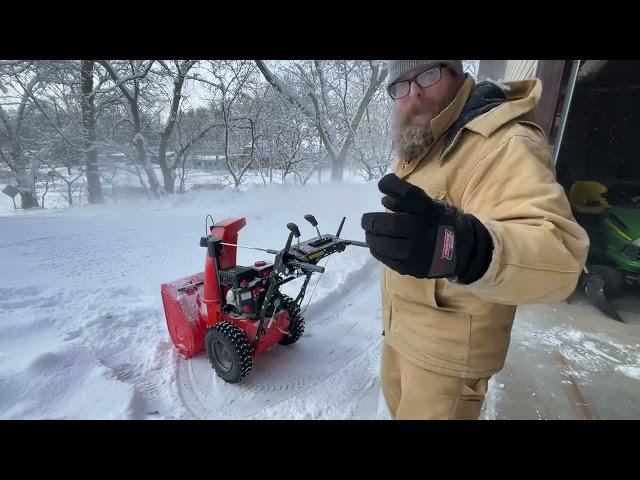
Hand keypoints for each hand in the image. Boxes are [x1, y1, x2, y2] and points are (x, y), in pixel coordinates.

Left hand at [361, 174, 491, 281]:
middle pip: (388, 223)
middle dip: (371, 220)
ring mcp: (416, 251)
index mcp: (429, 211)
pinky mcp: (410, 267)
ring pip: (383, 244)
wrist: (464, 251)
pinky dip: (378, 250)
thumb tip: (383, 199)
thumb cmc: (442, 223)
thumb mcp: (431, 206)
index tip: (381, 185)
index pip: (407, 194)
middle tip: (366, 220)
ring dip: (371, 237)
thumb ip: (407, 203)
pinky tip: (376, 246)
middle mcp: (422, 230)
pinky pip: (386, 258)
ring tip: (369, 233)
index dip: (390, 185)